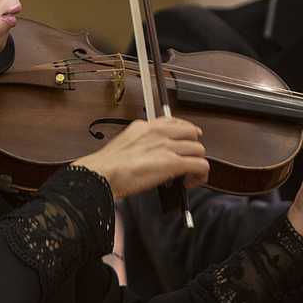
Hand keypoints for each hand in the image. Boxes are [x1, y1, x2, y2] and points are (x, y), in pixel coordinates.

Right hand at [73, 117, 208, 199]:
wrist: (102, 173)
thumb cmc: (107, 165)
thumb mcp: (124, 143)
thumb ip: (140, 143)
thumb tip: (148, 153)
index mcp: (146, 126)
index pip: (175, 121)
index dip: (185, 132)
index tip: (186, 139)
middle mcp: (160, 133)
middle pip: (192, 133)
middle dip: (193, 147)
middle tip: (189, 158)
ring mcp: (167, 147)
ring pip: (199, 149)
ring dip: (198, 162)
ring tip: (190, 174)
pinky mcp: (173, 163)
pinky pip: (200, 165)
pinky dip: (200, 174)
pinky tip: (192, 181)